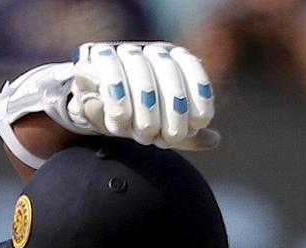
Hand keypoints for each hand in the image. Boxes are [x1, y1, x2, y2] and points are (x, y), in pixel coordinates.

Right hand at [0, 42, 218, 168]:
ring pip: (139, 71)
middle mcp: (149, 50)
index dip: (198, 93)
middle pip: (166, 71)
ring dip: (144, 107)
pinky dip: (116, 98)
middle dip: (171, 109)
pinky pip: (108, 72)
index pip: (189, 68)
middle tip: (169, 139)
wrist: (91, 109)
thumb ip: (185, 133)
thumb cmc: (133, 117)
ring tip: (143, 136)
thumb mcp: (160, 127)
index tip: (200, 121)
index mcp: (171, 59)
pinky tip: (119, 122)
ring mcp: (122, 52)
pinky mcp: (96, 59)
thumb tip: (214, 139)